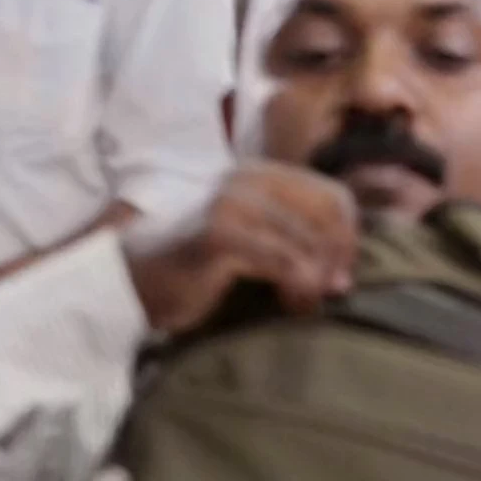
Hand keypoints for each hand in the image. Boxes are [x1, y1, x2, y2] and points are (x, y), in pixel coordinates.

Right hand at [124, 163, 358, 332]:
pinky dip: (298, 287)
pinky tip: (293, 306)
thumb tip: (348, 259)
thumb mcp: (254, 237)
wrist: (131, 280)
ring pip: (308, 241)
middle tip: (332, 291)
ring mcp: (230, 203)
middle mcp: (246, 179)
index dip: (347, 237)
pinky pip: (284, 262)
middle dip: (338, 257)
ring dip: (317, 279)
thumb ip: (295, 232)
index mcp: (260, 173)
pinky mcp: (218, 235)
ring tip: (307, 303)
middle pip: (328, 215)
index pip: (334, 197)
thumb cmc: (198, 264)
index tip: (341, 271)